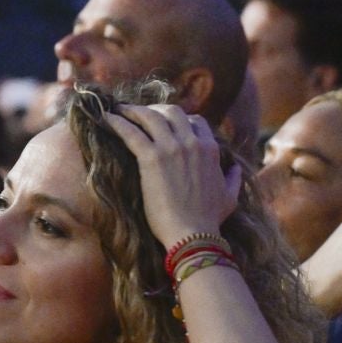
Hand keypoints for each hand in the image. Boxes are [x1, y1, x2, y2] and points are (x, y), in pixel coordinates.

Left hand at [103, 104, 241, 245]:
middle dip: (155, 109)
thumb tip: (235, 169)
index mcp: (210, 149)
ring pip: (150, 116)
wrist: (193, 233)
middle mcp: (192, 142)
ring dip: (133, 110)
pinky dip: (117, 122)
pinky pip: (131, 132)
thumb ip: (232, 178)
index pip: (196, 121)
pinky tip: (106, 118)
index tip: (164, 123)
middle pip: (172, 111)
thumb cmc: (209, 219)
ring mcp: (172, 148)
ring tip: (119, 111)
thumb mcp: (229, 196)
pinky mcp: (152, 158)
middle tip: (139, 115)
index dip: (179, 119)